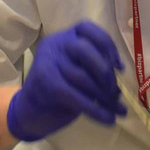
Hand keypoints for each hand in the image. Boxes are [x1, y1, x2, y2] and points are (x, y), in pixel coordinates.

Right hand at [7, 21, 126, 141]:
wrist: (29, 111)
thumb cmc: (61, 88)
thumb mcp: (78, 70)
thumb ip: (94, 66)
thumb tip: (119, 75)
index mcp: (64, 37)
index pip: (87, 29)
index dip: (108, 45)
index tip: (119, 67)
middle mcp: (54, 45)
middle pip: (85, 49)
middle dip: (105, 72)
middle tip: (115, 91)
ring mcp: (48, 63)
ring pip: (83, 76)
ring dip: (106, 97)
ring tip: (118, 109)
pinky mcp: (47, 85)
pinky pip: (77, 97)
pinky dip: (97, 111)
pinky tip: (110, 120)